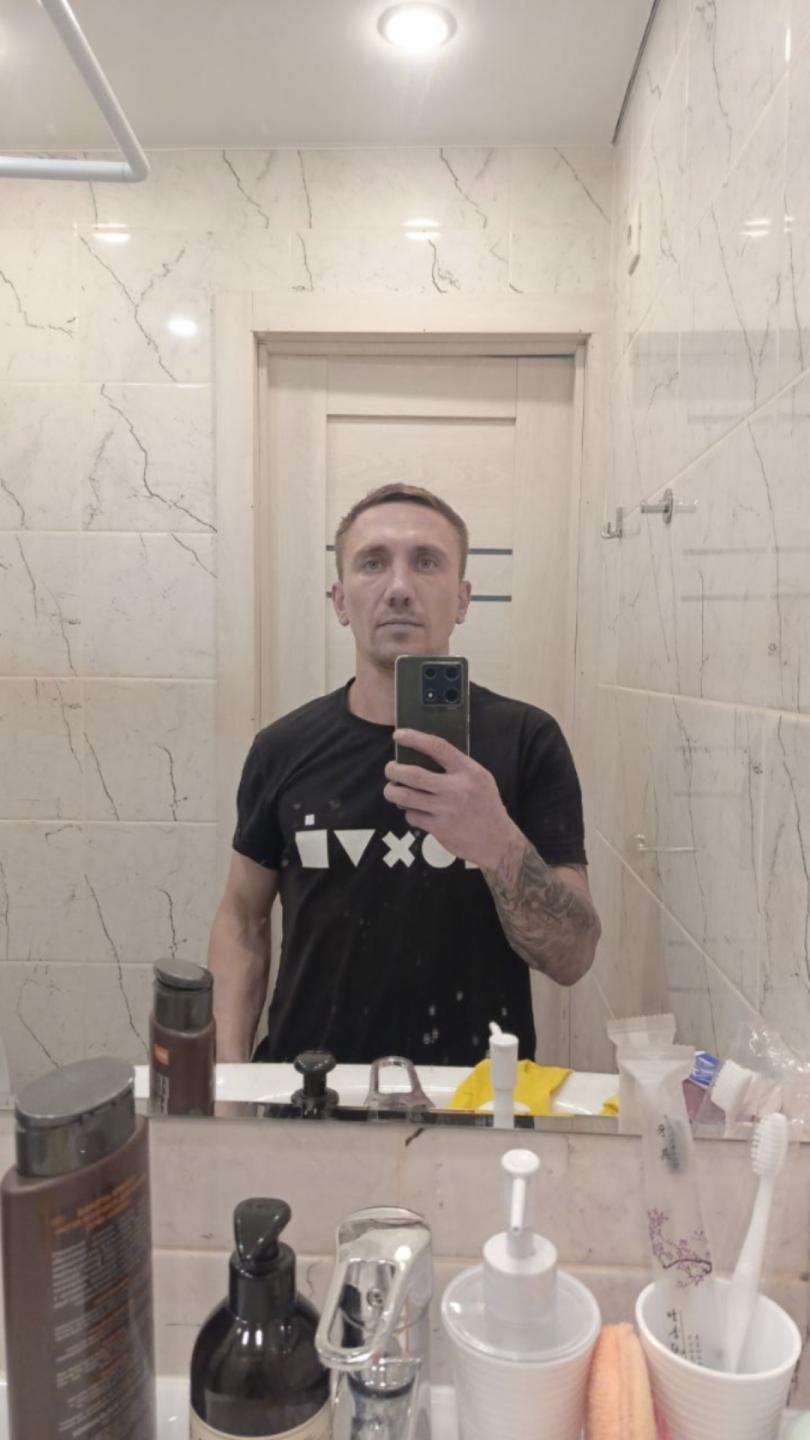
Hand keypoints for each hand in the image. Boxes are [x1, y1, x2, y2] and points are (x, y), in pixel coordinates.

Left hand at [383, 729, 525, 871]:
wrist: (498, 841)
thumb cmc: (486, 806)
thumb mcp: (481, 779)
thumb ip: (458, 767)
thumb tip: (423, 756)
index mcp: (468, 771)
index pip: (437, 747)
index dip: (415, 738)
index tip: (398, 735)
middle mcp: (456, 789)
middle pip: (413, 774)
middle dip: (393, 770)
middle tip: (389, 768)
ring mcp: (446, 810)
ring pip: (406, 796)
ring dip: (392, 791)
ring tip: (391, 789)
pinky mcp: (439, 829)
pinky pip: (412, 816)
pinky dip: (409, 812)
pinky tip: (414, 811)